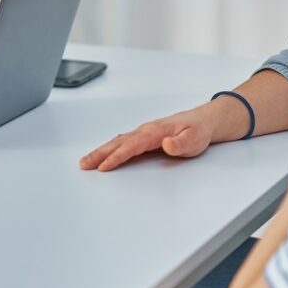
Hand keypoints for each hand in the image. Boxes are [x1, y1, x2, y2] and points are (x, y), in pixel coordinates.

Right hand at [80, 108, 213, 170]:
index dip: (117, 157)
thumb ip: (180, 143)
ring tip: (86, 162)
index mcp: (154, 131)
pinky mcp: (144, 138)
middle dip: (100, 154)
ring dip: (101, 152)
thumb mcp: (194, 138)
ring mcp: (143, 134)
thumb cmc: (198, 130)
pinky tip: (102, 156)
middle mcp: (145, 131)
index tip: (104, 166)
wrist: (203, 121)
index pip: (131, 145)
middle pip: (118, 143)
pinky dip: (109, 150)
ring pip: (117, 142)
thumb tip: (166, 143)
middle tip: (84, 164)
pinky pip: (122, 144)